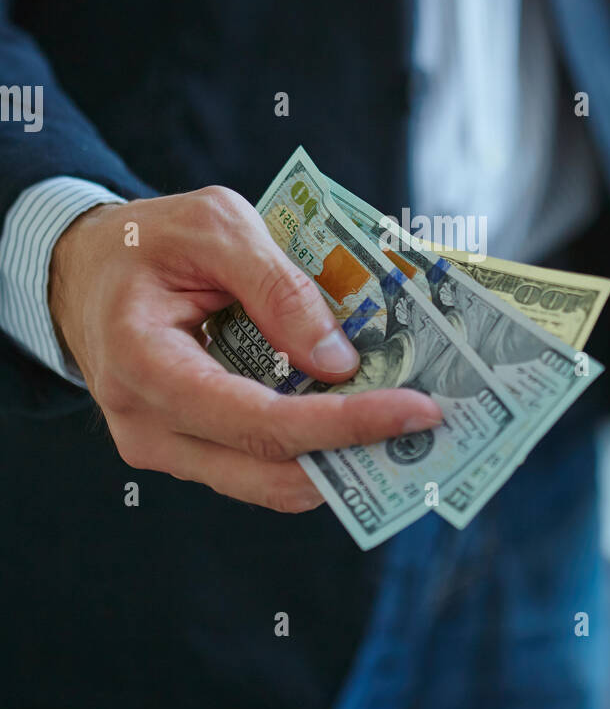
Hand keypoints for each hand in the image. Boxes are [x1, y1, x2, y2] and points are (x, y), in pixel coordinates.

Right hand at [48, 186, 441, 511]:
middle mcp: (146, 426)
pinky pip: (256, 466)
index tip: (417, 410)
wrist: (81, 269)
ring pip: (268, 483)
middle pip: (270, 472)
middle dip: (358, 453)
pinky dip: (312, 451)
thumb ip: (276, 285)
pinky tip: (358, 419)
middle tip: (429, 423)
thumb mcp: (214, 225)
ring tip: (404, 421)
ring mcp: (161, 448)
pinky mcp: (184, 449)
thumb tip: (340, 361)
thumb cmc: (146, 240)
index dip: (344, 423)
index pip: (259, 420)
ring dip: (340, 459)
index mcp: (143, 363)